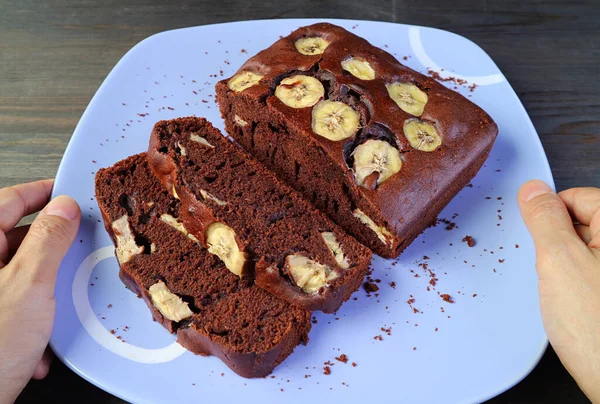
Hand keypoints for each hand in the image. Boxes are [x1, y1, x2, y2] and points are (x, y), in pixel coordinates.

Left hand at [0, 180, 79, 403]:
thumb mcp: (30, 286)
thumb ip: (49, 241)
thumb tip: (64, 208)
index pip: (8, 201)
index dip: (40, 193)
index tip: (66, 191)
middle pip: (15, 240)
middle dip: (49, 253)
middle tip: (75, 251)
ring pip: (19, 276)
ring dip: (42, 294)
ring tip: (53, 310)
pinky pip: (14, 304)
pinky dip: (31, 320)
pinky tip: (37, 343)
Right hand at [518, 180, 599, 401]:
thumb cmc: (598, 330)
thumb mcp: (559, 261)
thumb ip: (545, 219)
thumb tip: (534, 190)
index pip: (579, 197)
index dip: (551, 216)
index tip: (542, 240)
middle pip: (583, 223)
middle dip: (558, 244)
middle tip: (557, 272)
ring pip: (584, 252)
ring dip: (565, 267)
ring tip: (569, 295)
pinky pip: (590, 276)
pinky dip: (576, 285)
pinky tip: (576, 307)